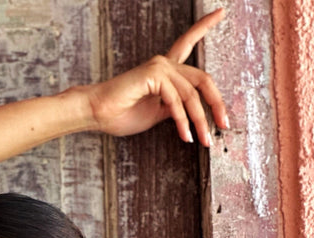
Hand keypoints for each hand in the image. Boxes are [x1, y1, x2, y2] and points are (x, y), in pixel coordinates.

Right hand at [79, 8, 228, 145]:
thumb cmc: (120, 115)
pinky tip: (185, 135)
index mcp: (165, 70)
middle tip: (224, 124)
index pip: (187, 45)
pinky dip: (182, 121)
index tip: (220, 12)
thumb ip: (174, 109)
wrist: (97, 114)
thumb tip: (191, 115)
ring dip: (200, 121)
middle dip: (217, 103)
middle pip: (202, 79)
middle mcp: (164, 64)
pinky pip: (177, 100)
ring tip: (203, 140)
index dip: (204, 27)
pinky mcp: (154, 74)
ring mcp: (160, 67)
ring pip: (192, 95)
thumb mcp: (156, 114)